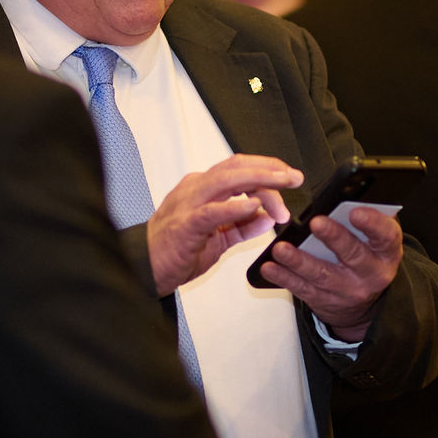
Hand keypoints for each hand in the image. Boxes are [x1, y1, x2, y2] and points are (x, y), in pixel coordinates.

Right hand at [146, 155, 298, 296]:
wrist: (143, 270)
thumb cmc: (174, 252)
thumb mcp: (218, 238)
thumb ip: (243, 226)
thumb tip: (269, 217)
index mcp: (202, 189)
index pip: (239, 169)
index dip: (267, 171)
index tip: (289, 180)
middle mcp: (195, 189)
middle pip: (236, 167)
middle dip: (269, 169)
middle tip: (294, 177)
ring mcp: (188, 204)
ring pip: (227, 180)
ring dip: (259, 180)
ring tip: (282, 185)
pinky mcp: (185, 224)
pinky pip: (213, 211)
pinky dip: (234, 206)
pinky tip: (253, 206)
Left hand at [253, 206, 402, 342]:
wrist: (362, 304)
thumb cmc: (367, 256)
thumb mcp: (376, 238)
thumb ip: (369, 215)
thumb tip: (349, 190)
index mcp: (386, 251)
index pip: (385, 236)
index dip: (372, 224)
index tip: (356, 212)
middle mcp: (371, 273)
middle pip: (353, 254)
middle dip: (334, 238)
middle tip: (316, 223)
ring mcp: (347, 290)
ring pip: (322, 274)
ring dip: (299, 261)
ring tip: (281, 248)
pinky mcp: (324, 300)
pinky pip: (302, 288)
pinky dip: (284, 277)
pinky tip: (270, 266)